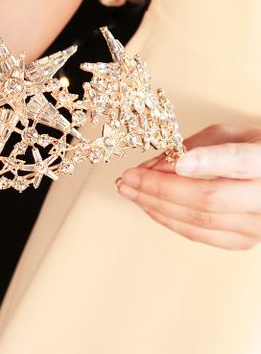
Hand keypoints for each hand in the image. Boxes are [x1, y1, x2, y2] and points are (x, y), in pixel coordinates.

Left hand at [117, 124, 260, 249]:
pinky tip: (148, 204)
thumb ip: (192, 146)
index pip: (237, 162)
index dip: (206, 163)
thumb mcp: (227, 135)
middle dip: (161, 188)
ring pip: (199, 220)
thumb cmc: (249, 150)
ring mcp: (256, 225)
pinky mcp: (242, 241)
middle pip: (209, 198)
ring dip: (156, 205)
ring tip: (129, 190)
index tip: (178, 163)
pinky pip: (198, 234)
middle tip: (129, 177)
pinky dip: (167, 219)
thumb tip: (153, 167)